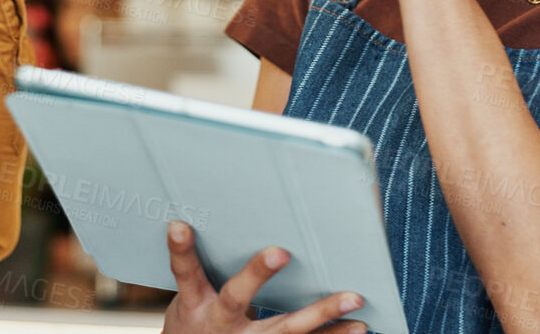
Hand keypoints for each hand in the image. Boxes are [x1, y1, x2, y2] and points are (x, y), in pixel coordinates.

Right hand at [161, 221, 366, 333]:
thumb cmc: (196, 319)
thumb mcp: (190, 296)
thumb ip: (204, 264)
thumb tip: (212, 216)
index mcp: (195, 303)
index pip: (187, 272)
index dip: (182, 250)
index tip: (180, 226)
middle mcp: (219, 324)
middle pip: (235, 298)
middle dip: (256, 275)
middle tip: (279, 252)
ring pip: (284, 331)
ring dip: (321, 314)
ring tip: (353, 298)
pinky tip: (358, 327)